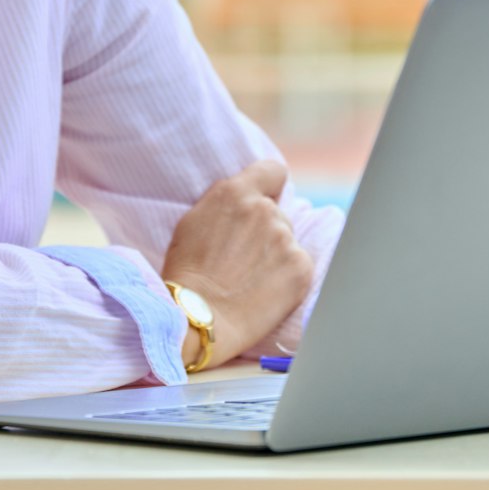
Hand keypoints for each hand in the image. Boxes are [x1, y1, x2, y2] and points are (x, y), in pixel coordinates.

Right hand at [160, 159, 314, 368]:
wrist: (197, 318)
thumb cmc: (187, 274)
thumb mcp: (193, 221)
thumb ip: (225, 204)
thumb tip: (246, 201)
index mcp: (235, 193)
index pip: (273, 171)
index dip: (270, 186)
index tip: (266, 199)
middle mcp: (265, 210)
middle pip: (276, 213)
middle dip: (263, 231)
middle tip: (241, 259)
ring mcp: (286, 239)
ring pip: (286, 241)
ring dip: (274, 255)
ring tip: (248, 280)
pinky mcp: (301, 268)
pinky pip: (298, 265)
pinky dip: (286, 278)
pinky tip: (264, 292)